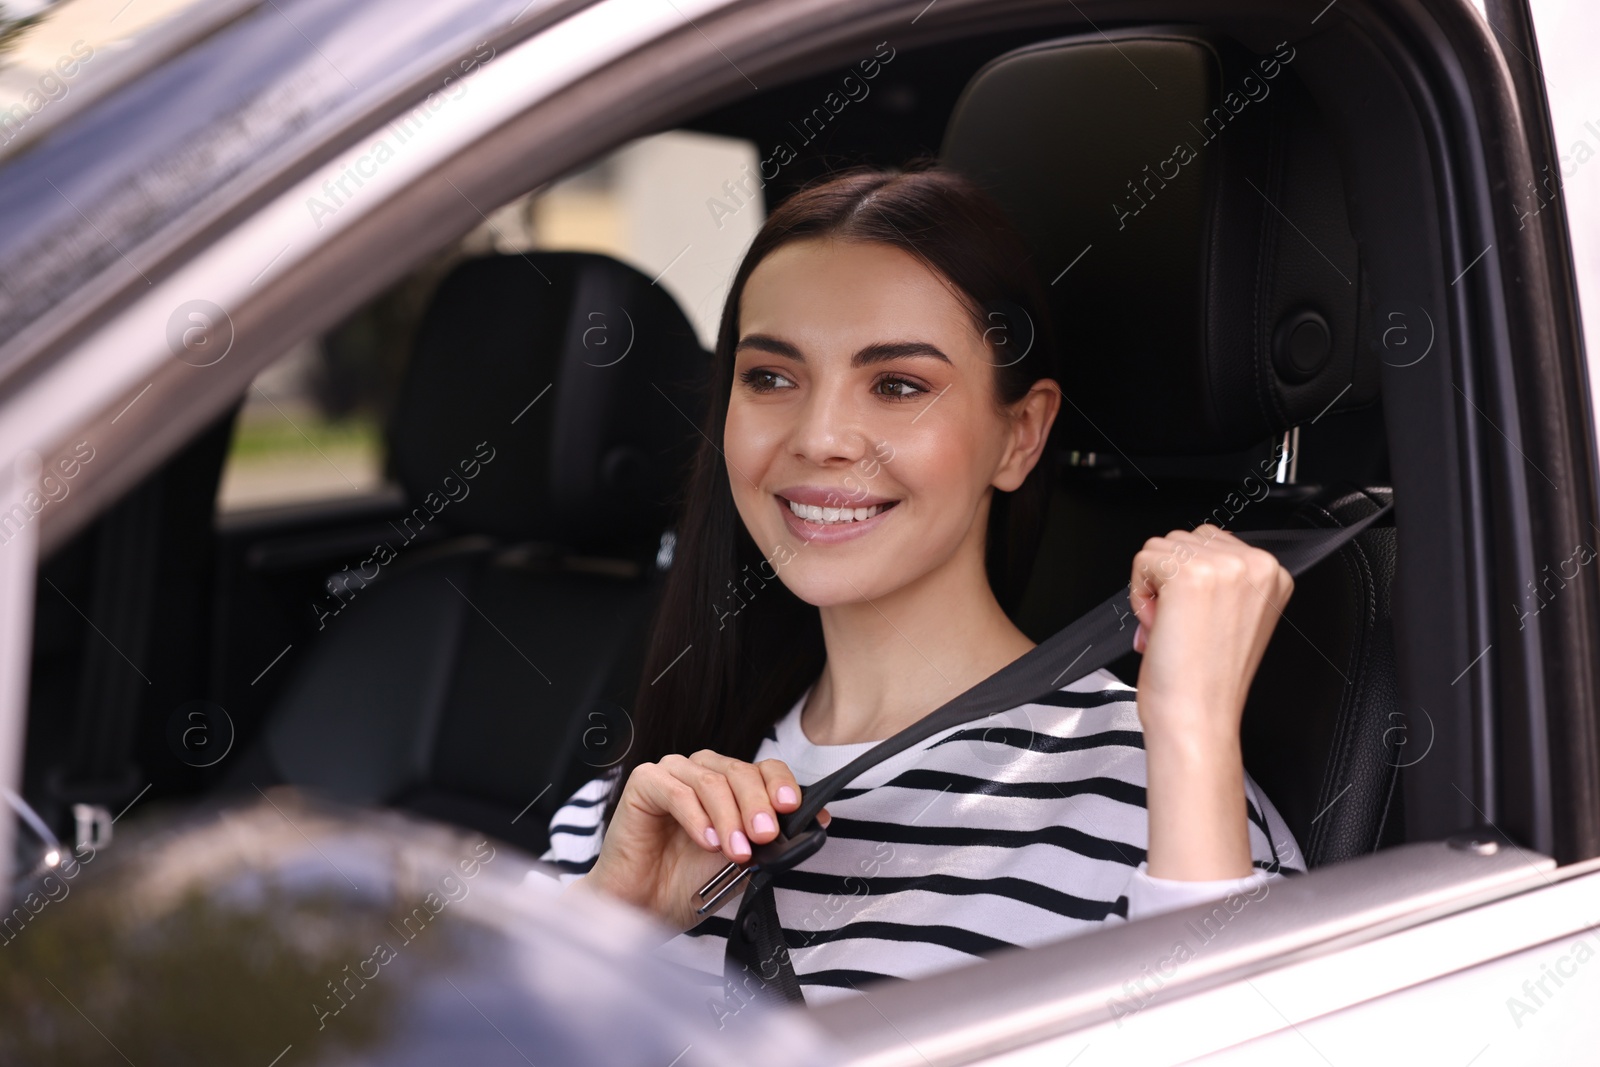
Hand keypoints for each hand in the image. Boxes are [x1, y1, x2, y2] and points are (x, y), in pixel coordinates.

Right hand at [567, 751, 831, 931]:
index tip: (793, 809)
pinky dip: (696, 817)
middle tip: (764, 836)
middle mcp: (703, 771)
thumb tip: (817, 821)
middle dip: (757, 805)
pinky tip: (706, 842)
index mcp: (730, 785)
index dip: (781, 784)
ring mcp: (673, 774)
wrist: (642, 907)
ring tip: (736, 850)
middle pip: (740, 772)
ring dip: (729, 817)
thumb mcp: (744, 863)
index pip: (764, 768)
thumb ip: (773, 841)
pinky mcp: (645, 783)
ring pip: (712, 781)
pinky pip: (676, 791)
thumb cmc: (687, 882)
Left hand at [1129, 523, 1293, 744]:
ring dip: (1154, 587)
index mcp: (1273, 574)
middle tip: (1183, 626)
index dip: (1190, 581)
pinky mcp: (1189, 574)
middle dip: (1170, 580)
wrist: (1198, 717)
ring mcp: (1224, 566)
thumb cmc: (1208, 681)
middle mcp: (1255, 565)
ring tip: (1173, 627)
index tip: (1199, 618)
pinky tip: (1158, 624)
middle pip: (1184, 539)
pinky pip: (1142, 559)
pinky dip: (1137, 593)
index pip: (1212, 542)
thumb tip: (1185, 554)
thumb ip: (1222, 580)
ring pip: (1160, 546)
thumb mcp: (1232, 617)